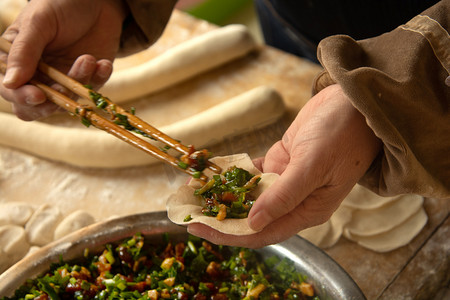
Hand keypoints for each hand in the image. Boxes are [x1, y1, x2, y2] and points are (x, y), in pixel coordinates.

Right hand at [0, 0, 126, 119]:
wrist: (97, 0)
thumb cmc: (61, 3)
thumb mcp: (39, 22)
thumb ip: (24, 51)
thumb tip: (10, 83)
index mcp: (16, 59)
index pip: (10, 89)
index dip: (21, 97)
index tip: (38, 96)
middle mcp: (37, 74)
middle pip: (36, 106)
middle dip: (51, 102)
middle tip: (66, 89)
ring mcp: (63, 79)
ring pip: (67, 101)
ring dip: (79, 83)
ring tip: (88, 59)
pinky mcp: (88, 79)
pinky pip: (93, 90)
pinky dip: (99, 79)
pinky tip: (103, 63)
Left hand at [188, 84, 381, 247]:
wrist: (353, 102)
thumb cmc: (342, 134)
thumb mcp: (313, 165)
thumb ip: (284, 195)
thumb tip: (253, 222)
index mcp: (308, 210)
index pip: (263, 232)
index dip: (229, 233)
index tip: (199, 228)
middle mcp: (296, 200)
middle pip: (251, 216)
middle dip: (220, 215)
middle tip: (189, 209)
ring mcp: (287, 181)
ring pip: (249, 194)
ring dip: (223, 193)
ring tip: (194, 190)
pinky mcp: (281, 162)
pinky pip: (252, 173)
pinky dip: (233, 173)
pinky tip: (214, 172)